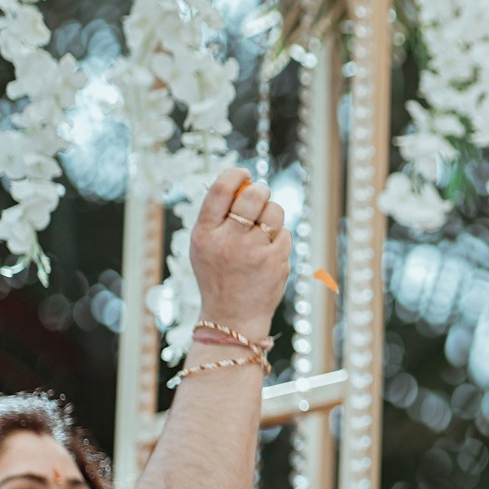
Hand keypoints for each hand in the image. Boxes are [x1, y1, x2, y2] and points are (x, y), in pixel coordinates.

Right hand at [189, 167, 291, 342]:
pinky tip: (269, 251)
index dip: (235, 174)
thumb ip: (217, 216)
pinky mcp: (276, 262)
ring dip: (273, 213)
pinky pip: (285, 234)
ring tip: (264, 226)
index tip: (244, 173)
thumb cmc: (218, 275)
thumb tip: (243, 183)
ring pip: (274, 212)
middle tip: (261, 194)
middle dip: (261, 190)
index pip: (221, 190)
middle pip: (254, 196)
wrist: (231, 316)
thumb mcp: (203, 246)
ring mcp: (254, 252)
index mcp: (205, 233)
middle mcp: (229, 241)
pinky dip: (279, 238)